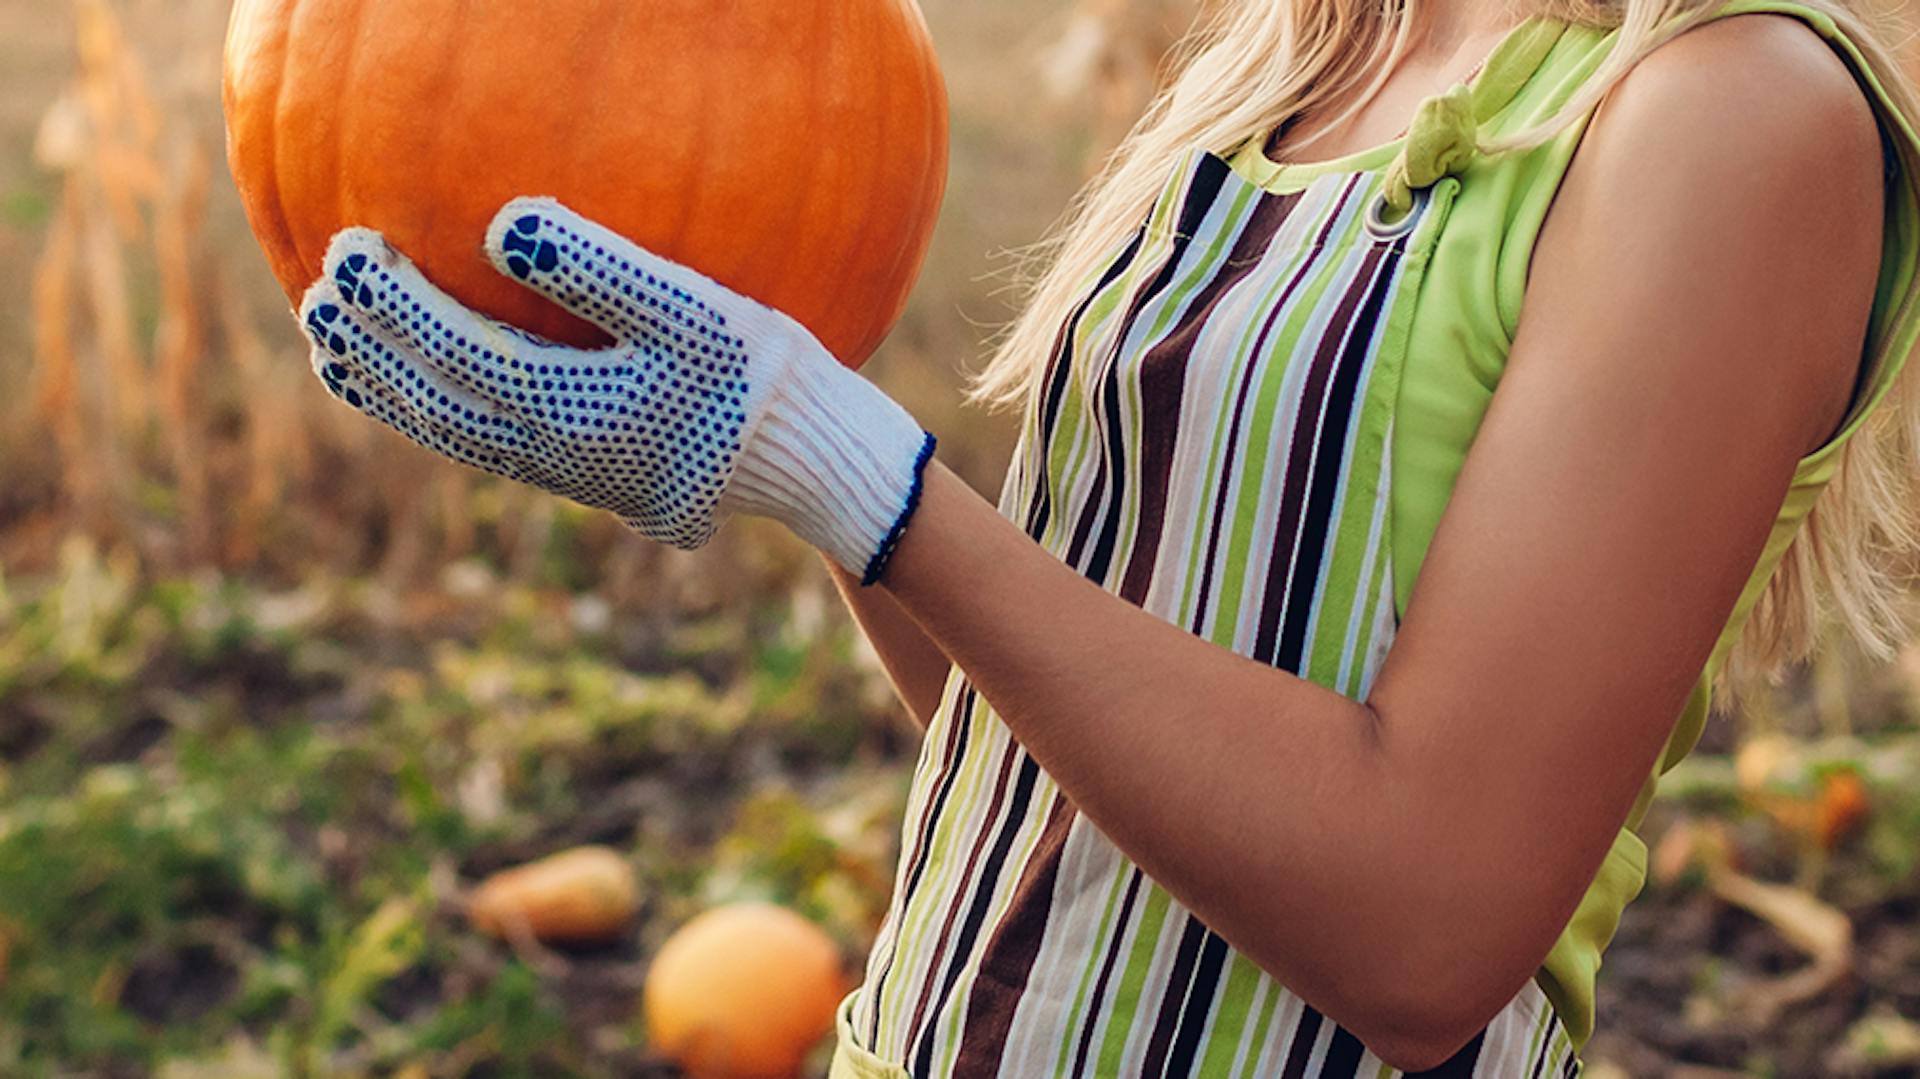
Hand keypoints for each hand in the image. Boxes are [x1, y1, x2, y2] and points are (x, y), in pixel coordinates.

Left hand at [297, 200, 936, 582]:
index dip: (393, 307)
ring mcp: (568, 473)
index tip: (346, 249)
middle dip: (371, 350)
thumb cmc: (760, 374)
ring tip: (335, 348)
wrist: (812, 461)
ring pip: (453, 435)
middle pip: (436, 403)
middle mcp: (554, 454)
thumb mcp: (693, 310)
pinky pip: (487, 445)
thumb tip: (501, 223)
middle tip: (316, 293)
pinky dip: (436, 413)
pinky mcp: (589, 475)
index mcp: (570, 411)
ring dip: (389, 392)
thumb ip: (599, 268)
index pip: (455, 354)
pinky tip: (424, 386)